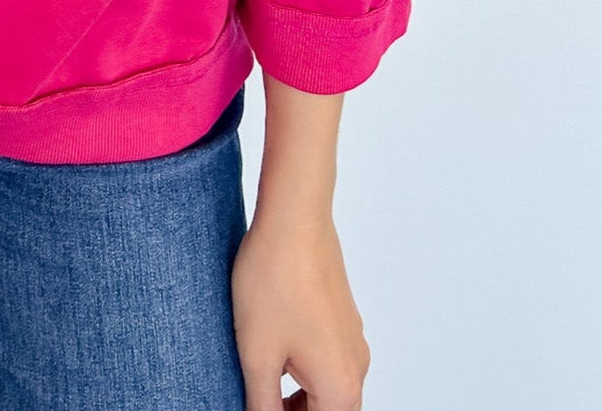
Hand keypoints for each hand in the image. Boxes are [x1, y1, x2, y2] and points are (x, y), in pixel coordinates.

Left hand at [231, 210, 370, 409]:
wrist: (293, 218)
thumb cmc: (274, 281)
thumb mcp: (257, 356)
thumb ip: (262, 405)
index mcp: (340, 388)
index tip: (256, 403)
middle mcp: (356, 368)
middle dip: (290, 410)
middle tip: (254, 397)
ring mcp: (352, 339)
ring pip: (324, 386)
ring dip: (295, 392)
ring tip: (257, 374)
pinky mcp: (342, 317)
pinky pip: (325, 357)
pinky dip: (301, 366)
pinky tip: (271, 344)